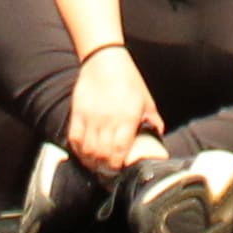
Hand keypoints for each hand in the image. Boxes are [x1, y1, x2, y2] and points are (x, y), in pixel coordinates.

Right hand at [65, 47, 160, 175]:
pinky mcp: (77, 112)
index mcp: (127, 118)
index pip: (120, 151)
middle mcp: (108, 119)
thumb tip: (158, 136)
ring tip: (96, 166)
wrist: (105, 59)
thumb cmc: (129, 79)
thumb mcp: (146, 100)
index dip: (118, 165)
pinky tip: (84, 154)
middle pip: (103, 154)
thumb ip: (153, 120)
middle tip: (108, 173)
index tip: (119, 171)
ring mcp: (91, 116)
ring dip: (92, 161)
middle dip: (105, 168)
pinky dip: (78, 150)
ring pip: (88, 149)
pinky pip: (75, 138)